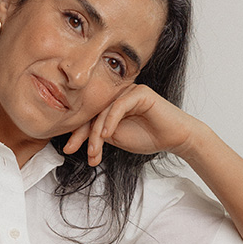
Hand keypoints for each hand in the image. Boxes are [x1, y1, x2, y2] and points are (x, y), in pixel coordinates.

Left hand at [62, 84, 202, 166]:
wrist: (174, 138)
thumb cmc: (149, 137)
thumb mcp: (117, 139)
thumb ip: (99, 134)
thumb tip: (79, 136)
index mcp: (110, 106)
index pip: (89, 117)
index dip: (77, 133)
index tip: (68, 149)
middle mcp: (117, 96)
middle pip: (92, 113)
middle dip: (81, 134)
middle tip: (71, 149)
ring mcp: (128, 92)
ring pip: (103, 112)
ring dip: (96, 134)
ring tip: (94, 151)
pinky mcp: (139, 92)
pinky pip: (119, 106)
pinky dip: (111, 121)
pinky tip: (107, 135)